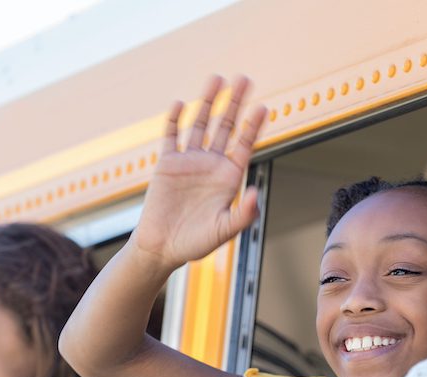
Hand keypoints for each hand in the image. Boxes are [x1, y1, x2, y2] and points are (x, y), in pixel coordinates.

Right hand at [134, 75, 266, 269]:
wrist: (163, 247)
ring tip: (217, 79)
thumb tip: (255, 193)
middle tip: (244, 78)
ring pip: (200, 124)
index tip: (263, 107)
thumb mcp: (224, 230)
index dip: (253, 125)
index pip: (244, 144)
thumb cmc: (196, 242)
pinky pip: (171, 136)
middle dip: (235, 103)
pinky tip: (180, 103)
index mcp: (229, 177)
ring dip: (208, 102)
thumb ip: (243, 214)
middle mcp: (211, 164)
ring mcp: (189, 161)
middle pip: (226, 126)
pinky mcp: (166, 164)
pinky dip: (174, 120)